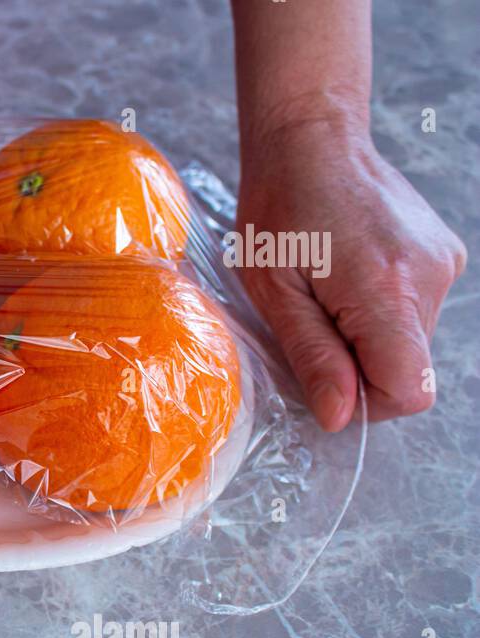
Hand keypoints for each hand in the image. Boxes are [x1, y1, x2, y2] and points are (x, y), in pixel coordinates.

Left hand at [236, 119, 466, 430]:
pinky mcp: (444, 255)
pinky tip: (347, 275)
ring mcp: (444, 263)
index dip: (364, 400)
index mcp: (387, 290)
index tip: (324, 374)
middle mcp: (430, 278)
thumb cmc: (278, 211)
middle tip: (312, 319)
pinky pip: (415, 312)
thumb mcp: (275, 292)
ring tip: (326, 291)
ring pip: (410, 343)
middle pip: (409, 369)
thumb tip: (340, 416)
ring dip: (366, 336)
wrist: (311, 140)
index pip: (407, 389)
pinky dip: (380, 311)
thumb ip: (312, 356)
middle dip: (358, 365)